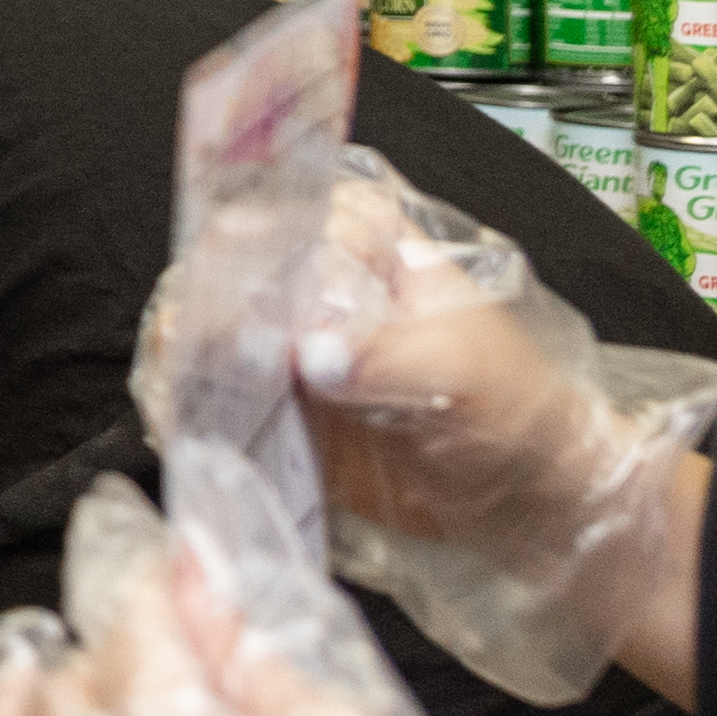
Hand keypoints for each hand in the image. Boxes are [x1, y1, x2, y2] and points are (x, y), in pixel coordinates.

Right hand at [244, 166, 716, 701]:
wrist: (528, 497)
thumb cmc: (516, 411)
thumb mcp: (463, 372)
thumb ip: (387, 357)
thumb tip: (313, 353)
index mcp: (366, 242)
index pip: (282, 218)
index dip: (245, 249)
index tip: (230, 293)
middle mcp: (315, 285)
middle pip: (226, 274)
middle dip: (205, 310)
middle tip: (204, 353)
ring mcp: (288, 351)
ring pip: (207, 336)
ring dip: (188, 362)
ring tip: (191, 392)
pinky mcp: (277, 413)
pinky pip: (215, 404)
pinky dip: (196, 414)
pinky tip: (194, 425)